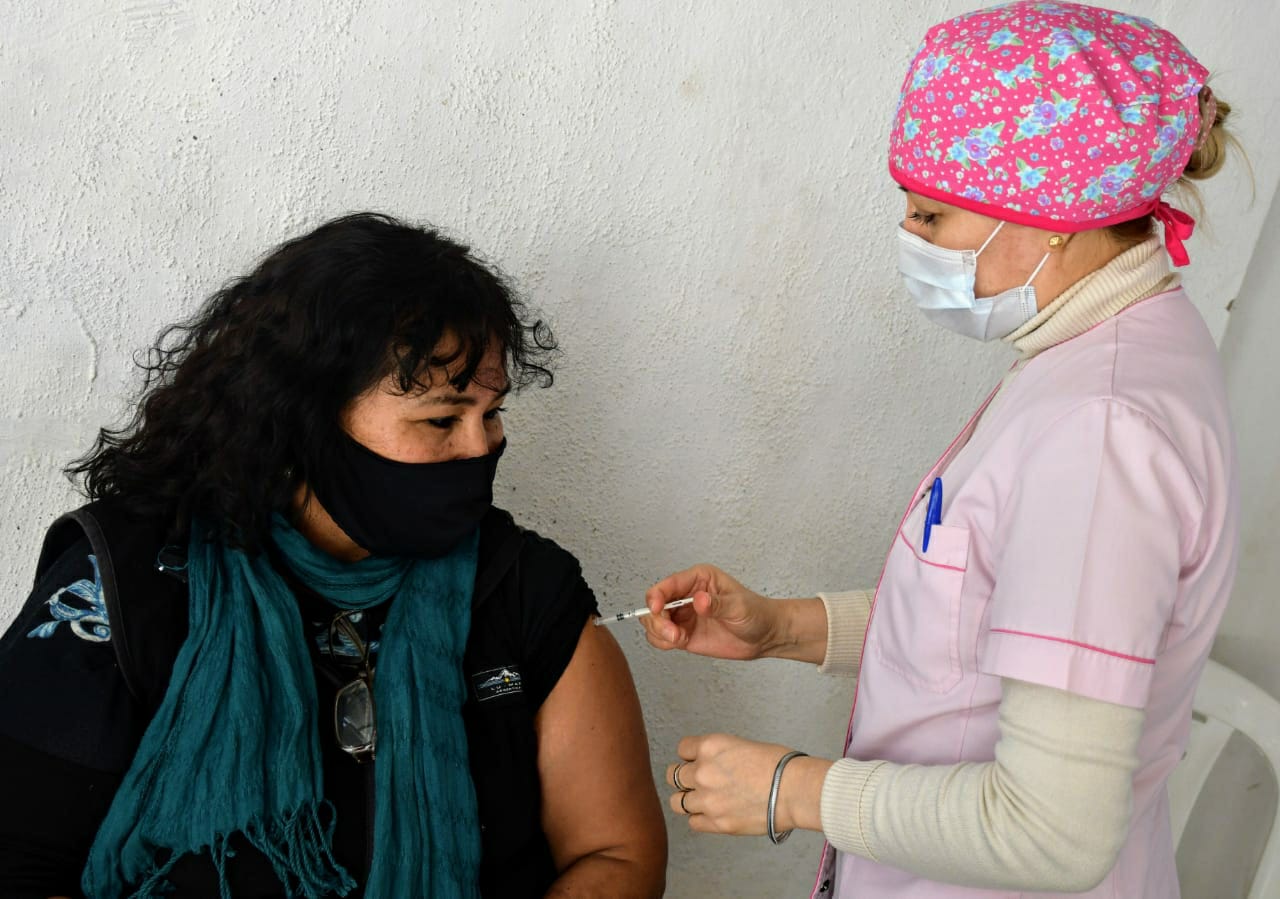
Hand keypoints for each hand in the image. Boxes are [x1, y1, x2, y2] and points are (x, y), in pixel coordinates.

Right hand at [641, 565, 779, 660]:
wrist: (764, 636)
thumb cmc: (755, 613)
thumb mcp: (739, 607)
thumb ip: (717, 604)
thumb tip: (699, 600)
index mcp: (698, 579)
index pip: (668, 584)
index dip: (657, 596)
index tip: (656, 609)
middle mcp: (686, 595)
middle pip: (655, 604)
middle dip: (657, 619)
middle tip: (672, 633)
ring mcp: (683, 615)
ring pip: (654, 621)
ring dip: (659, 632)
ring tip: (678, 639)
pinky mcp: (683, 633)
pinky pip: (661, 637)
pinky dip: (663, 642)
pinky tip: (679, 642)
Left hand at [663, 734, 829, 834]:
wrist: (794, 790)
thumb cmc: (779, 765)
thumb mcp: (742, 745)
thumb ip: (720, 755)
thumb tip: (714, 765)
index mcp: (710, 747)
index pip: (682, 749)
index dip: (691, 755)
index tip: (697, 760)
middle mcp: (703, 772)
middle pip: (673, 775)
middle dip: (685, 777)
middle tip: (698, 781)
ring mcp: (707, 800)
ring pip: (677, 801)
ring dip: (687, 798)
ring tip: (701, 799)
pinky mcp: (716, 823)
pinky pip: (692, 822)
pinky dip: (699, 818)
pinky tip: (711, 813)